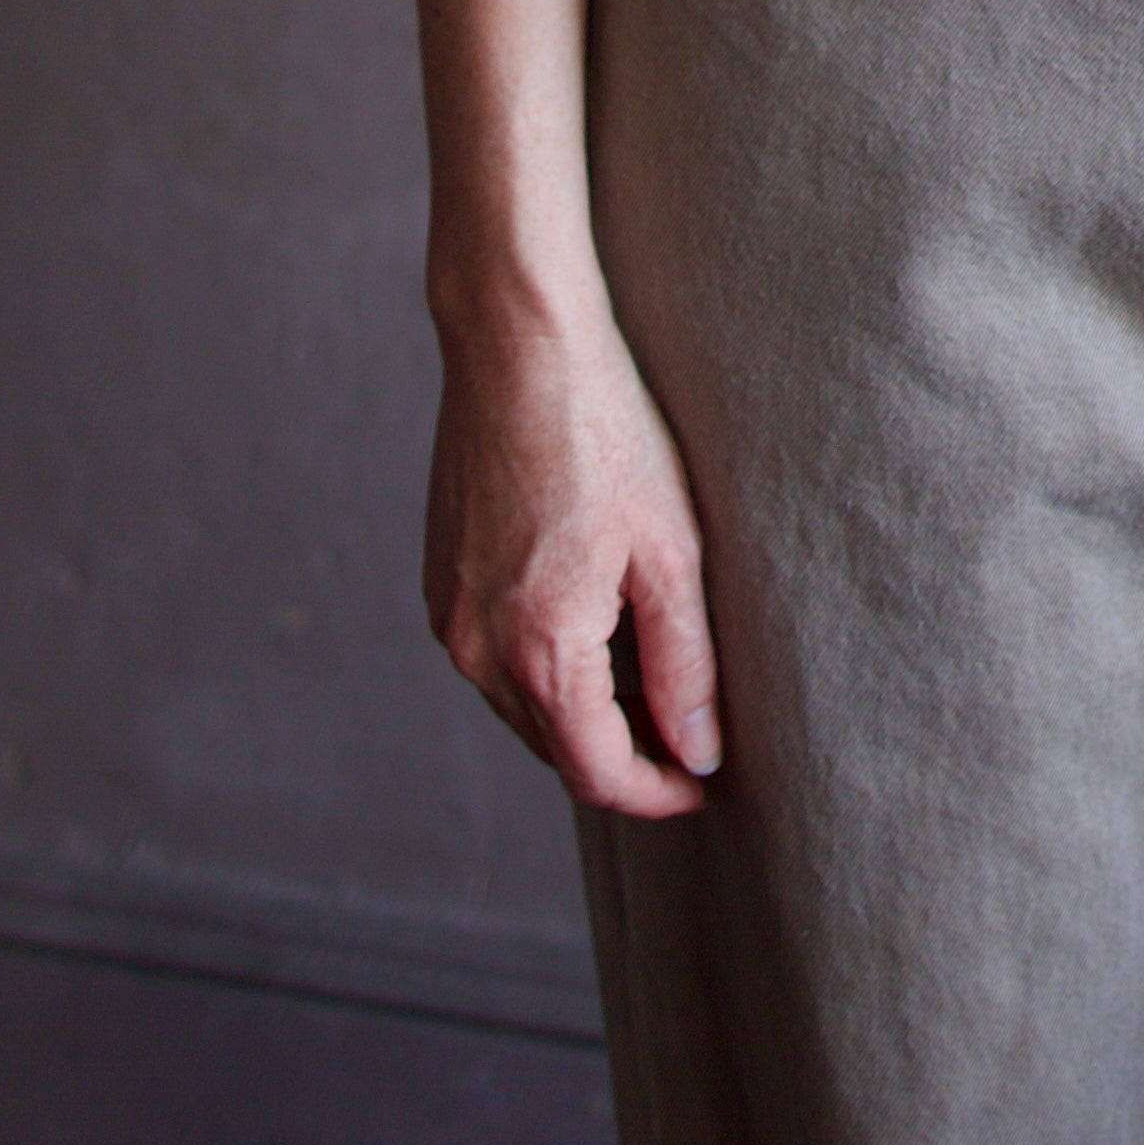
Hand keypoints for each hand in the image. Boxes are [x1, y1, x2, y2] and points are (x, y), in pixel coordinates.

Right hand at [423, 302, 722, 822]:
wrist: (517, 349)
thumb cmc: (606, 435)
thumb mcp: (670, 553)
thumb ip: (685, 664)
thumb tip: (698, 753)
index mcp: (539, 649)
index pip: (598, 774)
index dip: (656, 795)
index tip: (702, 786)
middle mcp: (478, 649)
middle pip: (557, 750)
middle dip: (624, 759)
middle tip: (689, 738)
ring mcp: (450, 617)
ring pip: (522, 709)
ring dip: (583, 716)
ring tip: (651, 686)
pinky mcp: (440, 584)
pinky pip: (494, 661)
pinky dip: (543, 671)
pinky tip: (593, 632)